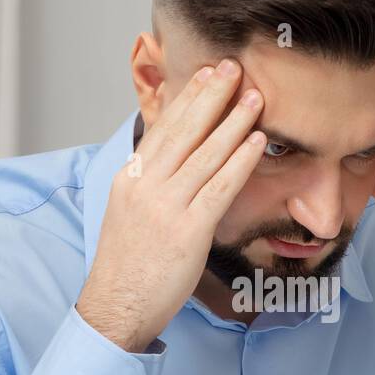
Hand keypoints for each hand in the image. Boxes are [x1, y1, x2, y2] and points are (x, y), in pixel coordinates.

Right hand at [77, 60, 265, 350]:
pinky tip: (257, 142)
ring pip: (205, 154)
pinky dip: (240, 161)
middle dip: (212, 96)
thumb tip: (179, 160)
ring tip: (255, 97)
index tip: (207, 74)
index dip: (189, 98)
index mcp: (130, 178)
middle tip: (234, 67)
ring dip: (233, 122)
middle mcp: (145, 187)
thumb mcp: (130, 213)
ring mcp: (166, 208)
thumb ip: (152, 184)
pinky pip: (219, 188)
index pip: (164, 128)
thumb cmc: (128, 266)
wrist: (116, 308)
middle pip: (184, 131)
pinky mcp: (188, 232)